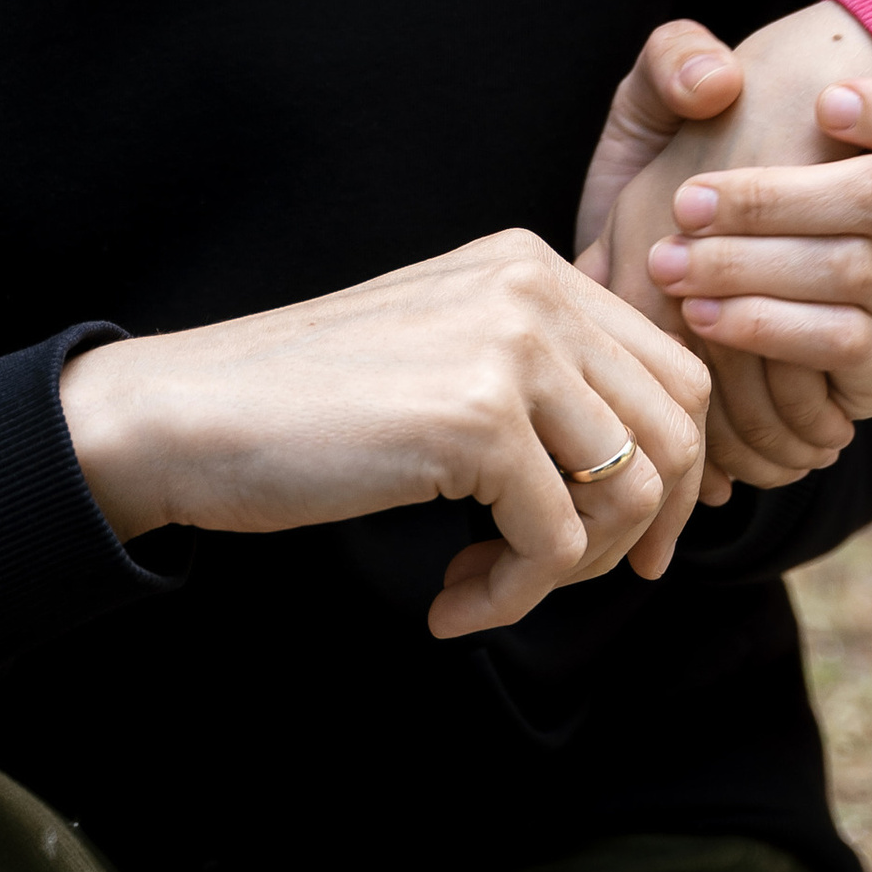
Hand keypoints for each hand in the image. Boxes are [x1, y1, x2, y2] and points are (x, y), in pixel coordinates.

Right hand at [58, 232, 712, 639]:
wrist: (191, 414)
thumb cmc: (310, 405)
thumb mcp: (447, 354)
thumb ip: (542, 378)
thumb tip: (657, 473)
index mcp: (532, 265)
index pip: (673, 373)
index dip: (675, 473)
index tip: (627, 542)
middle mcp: (535, 289)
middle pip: (679, 429)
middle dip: (645, 526)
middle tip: (571, 579)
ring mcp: (512, 347)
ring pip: (633, 491)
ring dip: (568, 572)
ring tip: (488, 589)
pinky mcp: (479, 420)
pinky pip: (555, 543)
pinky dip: (511, 597)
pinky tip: (449, 606)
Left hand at [586, 6, 871, 490]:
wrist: (647, 316)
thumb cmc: (656, 207)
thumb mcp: (648, 120)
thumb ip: (670, 63)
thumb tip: (717, 76)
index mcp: (871, 149)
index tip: (826, 104)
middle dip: (779, 197)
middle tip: (684, 204)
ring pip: (859, 267)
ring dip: (758, 266)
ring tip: (674, 266)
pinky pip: (846, 343)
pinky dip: (773, 328)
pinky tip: (708, 318)